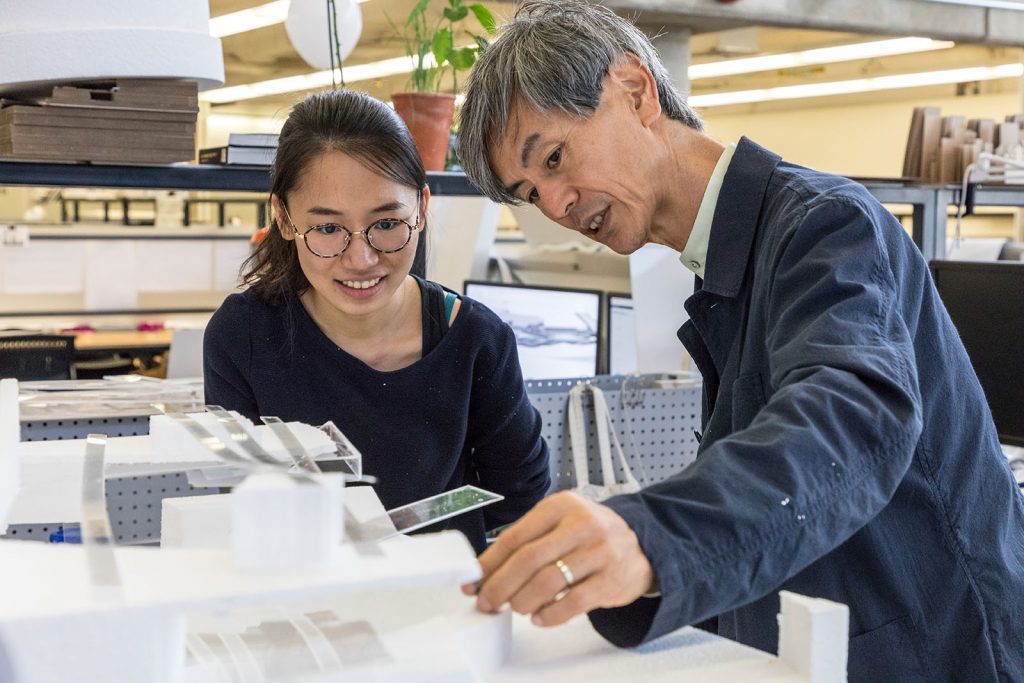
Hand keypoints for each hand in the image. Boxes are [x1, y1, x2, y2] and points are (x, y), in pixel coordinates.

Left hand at [462, 491, 653, 625]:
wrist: (641, 544)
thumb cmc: (590, 535)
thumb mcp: (561, 522)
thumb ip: (528, 540)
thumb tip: (486, 571)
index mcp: (561, 505)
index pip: (515, 536)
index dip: (489, 563)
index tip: (473, 581)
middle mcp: (581, 524)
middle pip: (529, 559)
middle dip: (501, 585)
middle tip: (487, 601)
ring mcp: (600, 551)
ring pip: (549, 581)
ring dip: (524, 600)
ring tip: (516, 607)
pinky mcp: (612, 579)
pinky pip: (573, 603)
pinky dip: (551, 615)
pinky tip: (540, 617)